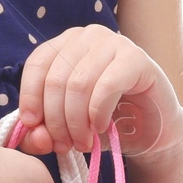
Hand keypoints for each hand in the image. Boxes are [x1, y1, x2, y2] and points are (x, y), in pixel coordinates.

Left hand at [15, 25, 182, 160]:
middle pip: (56, 79)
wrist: (152, 131)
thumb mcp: (65, 127)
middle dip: (55, 120)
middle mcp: (88, 36)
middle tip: (63, 145)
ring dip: (76, 121)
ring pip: (78, 84)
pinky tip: (100, 128)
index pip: (37, 64)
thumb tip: (32, 133)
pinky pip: (106, 86)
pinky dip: (98, 113)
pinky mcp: (137, 59)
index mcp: (65, 44)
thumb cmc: (105, 123)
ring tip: (83, 142)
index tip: (32, 127)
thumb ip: (41, 132)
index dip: (30, 97)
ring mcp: (114, 43)